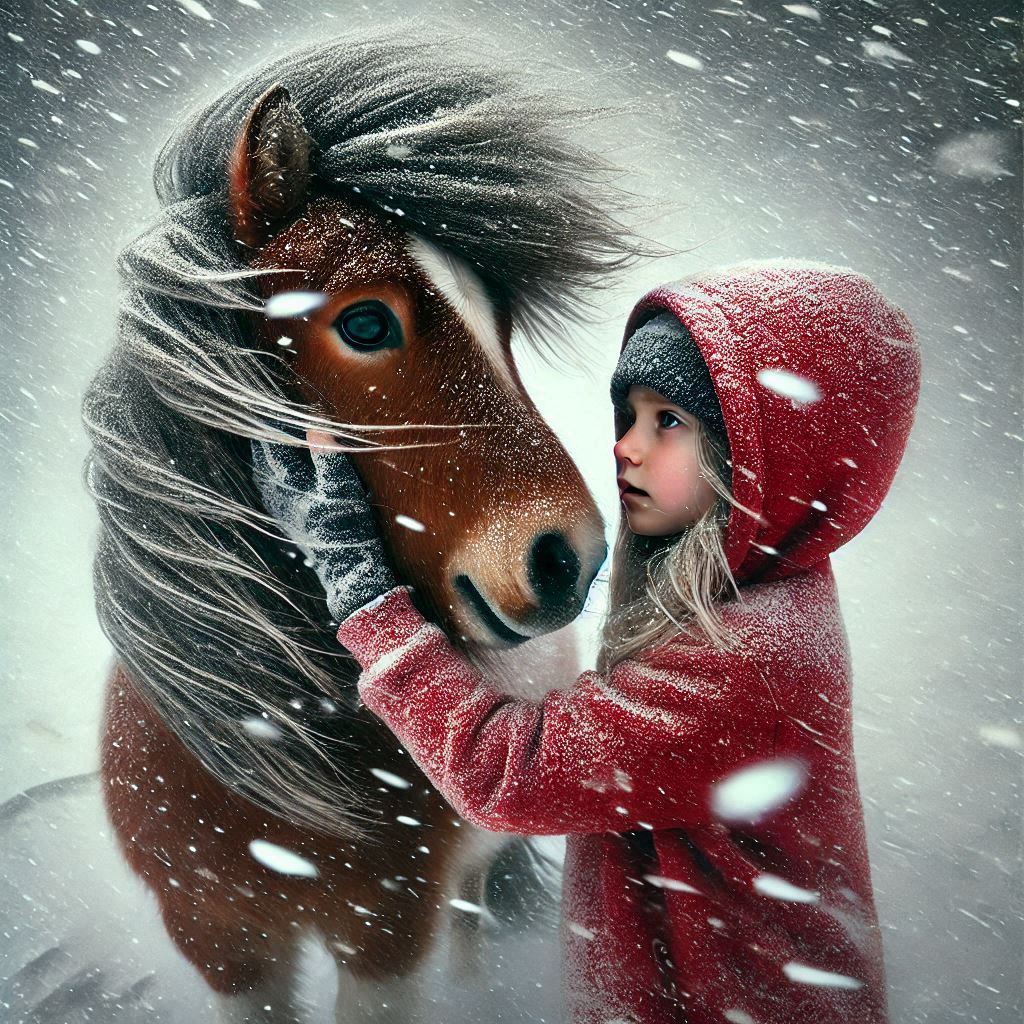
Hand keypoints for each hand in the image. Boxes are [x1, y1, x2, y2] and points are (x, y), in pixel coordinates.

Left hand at [250, 427, 397, 621]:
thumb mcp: (343, 487)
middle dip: (265, 435)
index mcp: (287, 483)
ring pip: (263, 474)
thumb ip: (327, 455)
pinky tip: (278, 470)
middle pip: (262, 458)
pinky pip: (270, 487)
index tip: (273, 403)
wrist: (348, 569)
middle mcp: (276, 496)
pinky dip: (271, 471)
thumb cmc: (347, 527)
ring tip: (270, 437)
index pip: (272, 443)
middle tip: (268, 414)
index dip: (272, 421)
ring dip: (266, 454)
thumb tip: (314, 424)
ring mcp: (280, 509)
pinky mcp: (288, 519)